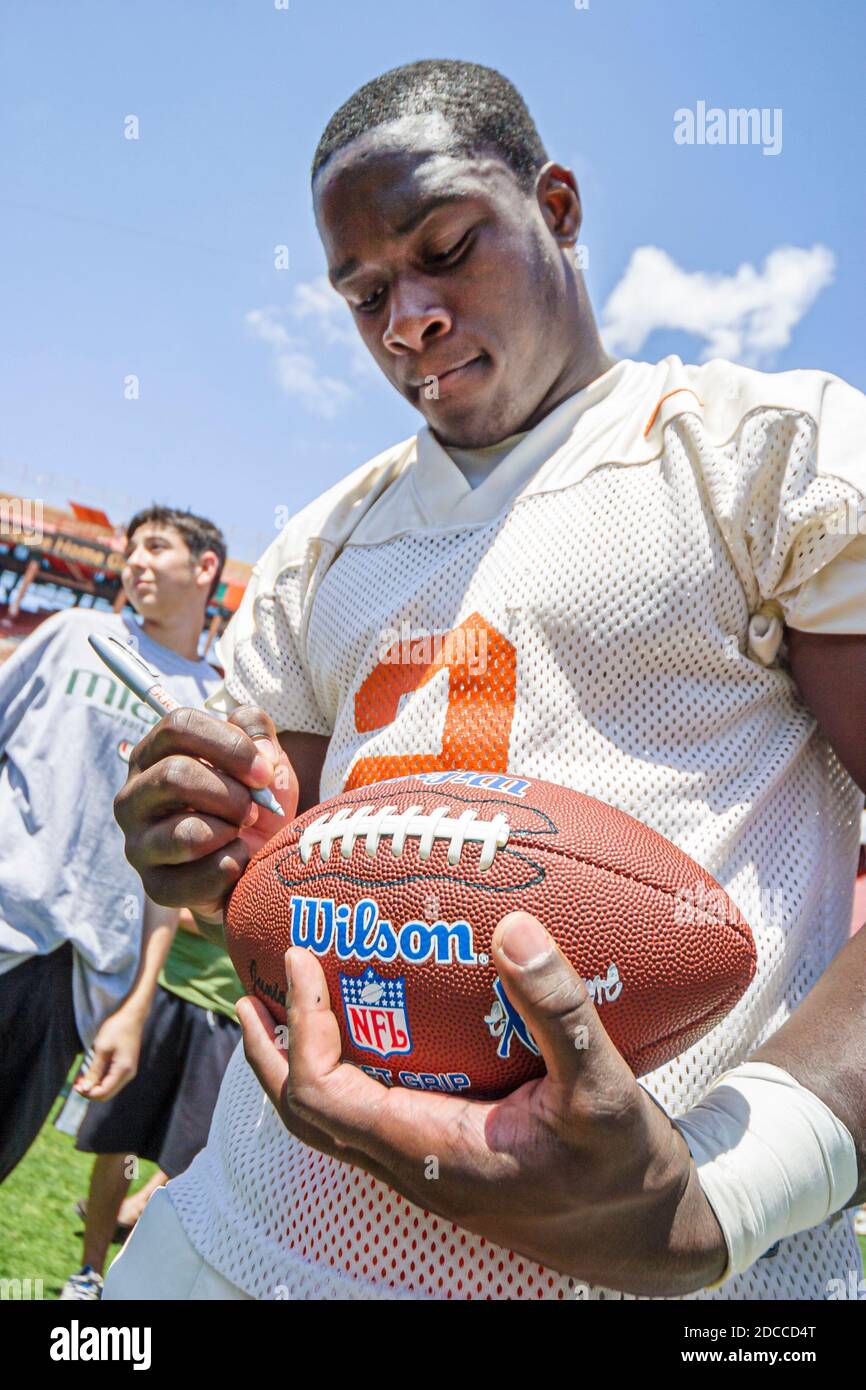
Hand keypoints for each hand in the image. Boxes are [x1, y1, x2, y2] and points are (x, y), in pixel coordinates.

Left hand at [76, 1005, 144, 1101]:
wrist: (132, 1016)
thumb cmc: (116, 1029)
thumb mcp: (101, 1048)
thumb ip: (94, 1071)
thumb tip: (85, 1089)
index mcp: (123, 1070)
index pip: (104, 1092)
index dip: (87, 1093)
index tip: (74, 1086)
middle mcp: (128, 1074)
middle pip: (107, 1093)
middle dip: (90, 1091)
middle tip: (76, 1083)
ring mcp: (129, 1071)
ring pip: (109, 1088)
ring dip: (94, 1086)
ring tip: (81, 1078)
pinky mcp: (126, 1066)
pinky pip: (112, 1080)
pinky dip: (100, 1080)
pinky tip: (91, 1073)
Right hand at [114, 706, 297, 917]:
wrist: (257, 863)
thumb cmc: (252, 801)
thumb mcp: (261, 756)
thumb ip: (256, 730)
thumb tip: (260, 753)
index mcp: (153, 755)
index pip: (177, 727)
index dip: (229, 745)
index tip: (264, 771)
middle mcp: (133, 797)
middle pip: (174, 775)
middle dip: (231, 793)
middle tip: (255, 808)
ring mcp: (138, 844)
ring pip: (186, 833)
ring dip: (230, 831)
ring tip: (240, 832)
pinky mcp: (155, 886)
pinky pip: (201, 876)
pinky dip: (233, 867)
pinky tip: (236, 862)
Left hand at [238, 912, 727, 1295]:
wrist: (650, 1239)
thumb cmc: (627, 1171)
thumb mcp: (605, 1087)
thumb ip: (558, 1009)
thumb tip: (512, 926)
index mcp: (431, 1156)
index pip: (321, 1096)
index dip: (298, 1029)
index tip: (299, 959)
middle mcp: (415, 1169)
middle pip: (305, 1116)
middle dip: (271, 1051)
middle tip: (255, 987)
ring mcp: (428, 1170)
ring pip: (336, 1120)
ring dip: (304, 1060)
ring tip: (299, 1001)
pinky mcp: (450, 1162)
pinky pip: (375, 1114)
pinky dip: (355, 1068)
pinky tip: (385, 1025)